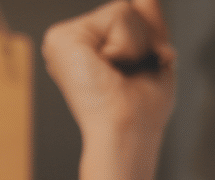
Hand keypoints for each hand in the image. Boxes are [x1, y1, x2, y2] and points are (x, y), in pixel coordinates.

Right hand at [43, 0, 176, 139]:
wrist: (128, 132)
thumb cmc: (142, 109)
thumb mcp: (153, 55)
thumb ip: (148, 19)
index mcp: (88, 47)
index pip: (125, 16)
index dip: (147, 37)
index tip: (145, 66)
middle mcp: (71, 41)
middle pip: (126, 9)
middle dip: (146, 39)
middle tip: (135, 73)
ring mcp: (62, 38)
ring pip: (123, 9)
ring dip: (138, 45)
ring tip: (119, 74)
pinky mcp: (62, 37)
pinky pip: (118, 14)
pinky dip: (128, 45)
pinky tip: (109, 69)